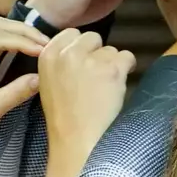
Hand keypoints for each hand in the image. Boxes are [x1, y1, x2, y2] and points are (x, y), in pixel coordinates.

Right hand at [38, 30, 137, 176]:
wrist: (77, 142)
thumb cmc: (64, 119)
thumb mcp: (50, 84)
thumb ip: (61, 62)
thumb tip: (82, 50)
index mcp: (48, 56)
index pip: (71, 34)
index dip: (82, 48)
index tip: (84, 64)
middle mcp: (68, 53)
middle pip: (93, 38)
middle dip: (97, 54)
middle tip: (95, 78)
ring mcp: (91, 60)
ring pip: (111, 49)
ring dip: (112, 65)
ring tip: (104, 88)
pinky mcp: (112, 70)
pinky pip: (127, 57)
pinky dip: (127, 68)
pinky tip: (118, 85)